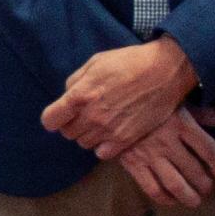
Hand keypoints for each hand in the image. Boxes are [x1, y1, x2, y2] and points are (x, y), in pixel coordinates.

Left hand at [45, 35, 199, 153]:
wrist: (165, 71)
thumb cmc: (130, 62)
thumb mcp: (96, 62)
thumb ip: (76, 81)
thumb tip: (67, 96)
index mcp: (80, 95)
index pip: (50, 120)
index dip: (53, 116)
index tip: (61, 113)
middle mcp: (91, 116)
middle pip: (67, 133)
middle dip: (72, 123)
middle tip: (86, 112)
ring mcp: (108, 130)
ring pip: (83, 143)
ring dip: (88, 134)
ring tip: (101, 120)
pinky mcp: (125, 140)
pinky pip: (102, 153)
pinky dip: (103, 145)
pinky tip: (111, 132)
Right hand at [113, 107, 214, 211]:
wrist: (111, 103)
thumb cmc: (149, 101)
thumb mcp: (177, 101)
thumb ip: (203, 113)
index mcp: (181, 122)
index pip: (209, 149)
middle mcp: (167, 141)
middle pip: (194, 170)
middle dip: (205, 184)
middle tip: (207, 188)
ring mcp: (149, 155)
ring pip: (176, 185)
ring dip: (189, 196)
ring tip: (195, 199)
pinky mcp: (133, 164)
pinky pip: (152, 189)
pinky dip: (165, 199)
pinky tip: (172, 199)